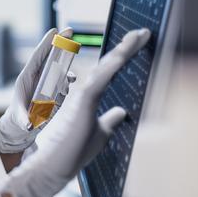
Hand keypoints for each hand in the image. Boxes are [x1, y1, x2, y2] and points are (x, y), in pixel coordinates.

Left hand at [0, 27, 73, 153]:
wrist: (22, 127)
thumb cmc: (17, 120)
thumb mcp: (19, 119)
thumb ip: (24, 120)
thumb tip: (29, 126)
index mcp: (26, 77)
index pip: (37, 57)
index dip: (45, 43)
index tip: (54, 30)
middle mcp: (37, 77)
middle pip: (49, 56)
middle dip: (59, 43)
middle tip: (70, 30)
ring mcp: (46, 82)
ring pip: (58, 67)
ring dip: (66, 65)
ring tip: (71, 75)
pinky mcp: (54, 90)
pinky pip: (63, 81)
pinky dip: (68, 79)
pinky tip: (72, 81)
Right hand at [0, 28, 150, 196]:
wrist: (55, 163)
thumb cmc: (73, 151)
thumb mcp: (100, 133)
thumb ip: (109, 120)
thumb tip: (121, 111)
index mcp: (89, 97)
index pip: (109, 73)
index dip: (123, 58)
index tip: (138, 44)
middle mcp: (85, 91)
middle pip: (108, 65)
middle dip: (126, 48)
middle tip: (142, 33)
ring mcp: (83, 94)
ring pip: (106, 67)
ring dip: (124, 51)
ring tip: (138, 36)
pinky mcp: (83, 100)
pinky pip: (101, 78)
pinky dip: (113, 65)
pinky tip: (124, 54)